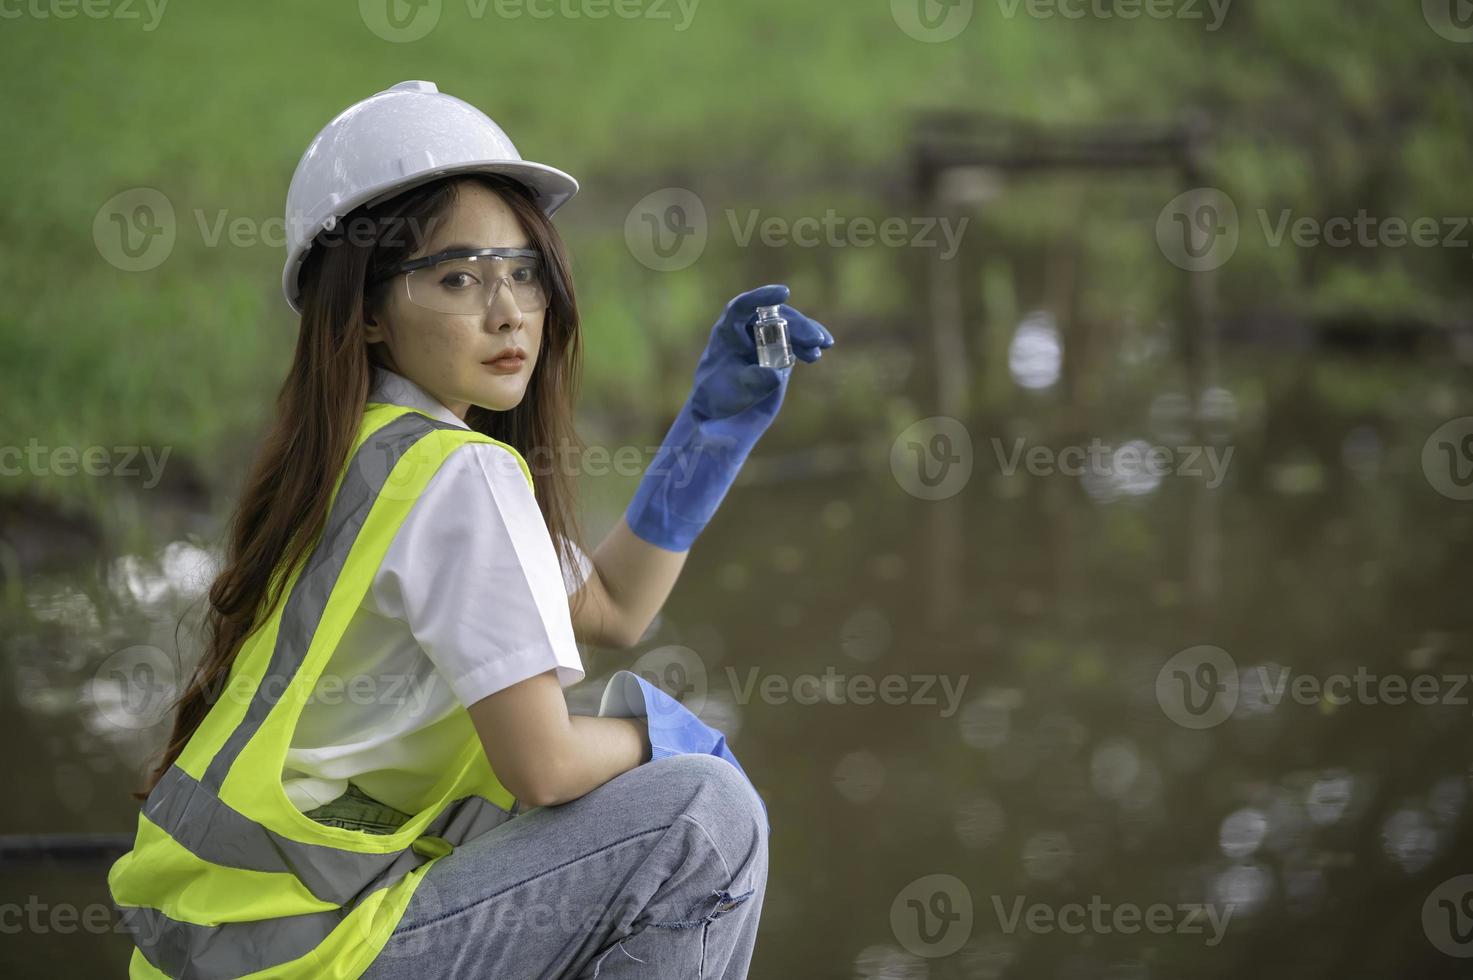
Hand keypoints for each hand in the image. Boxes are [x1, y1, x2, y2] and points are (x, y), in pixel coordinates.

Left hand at [686, 284, 834, 422]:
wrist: (725, 415)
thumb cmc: (719, 399)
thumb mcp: (735, 391)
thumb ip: (753, 382)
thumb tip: (777, 374)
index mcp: (727, 332)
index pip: (742, 307)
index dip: (762, 297)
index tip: (784, 293)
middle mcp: (745, 330)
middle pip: (774, 317)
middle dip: (796, 325)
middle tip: (815, 340)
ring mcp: (763, 339)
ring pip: (788, 326)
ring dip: (806, 333)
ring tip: (823, 345)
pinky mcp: (778, 350)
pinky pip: (796, 339)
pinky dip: (809, 343)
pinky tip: (823, 348)